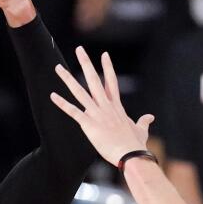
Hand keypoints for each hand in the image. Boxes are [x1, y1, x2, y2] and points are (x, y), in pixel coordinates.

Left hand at [49, 47, 153, 165]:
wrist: (131, 154)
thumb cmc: (136, 144)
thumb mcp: (141, 130)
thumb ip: (144, 121)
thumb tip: (150, 117)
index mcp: (116, 107)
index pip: (111, 82)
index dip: (107, 68)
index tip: (104, 55)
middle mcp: (105, 106)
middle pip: (94, 80)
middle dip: (86, 63)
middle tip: (79, 49)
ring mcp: (96, 113)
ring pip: (79, 92)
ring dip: (67, 79)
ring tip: (58, 68)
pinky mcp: (89, 124)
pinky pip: (72, 111)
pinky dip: (62, 103)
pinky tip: (52, 96)